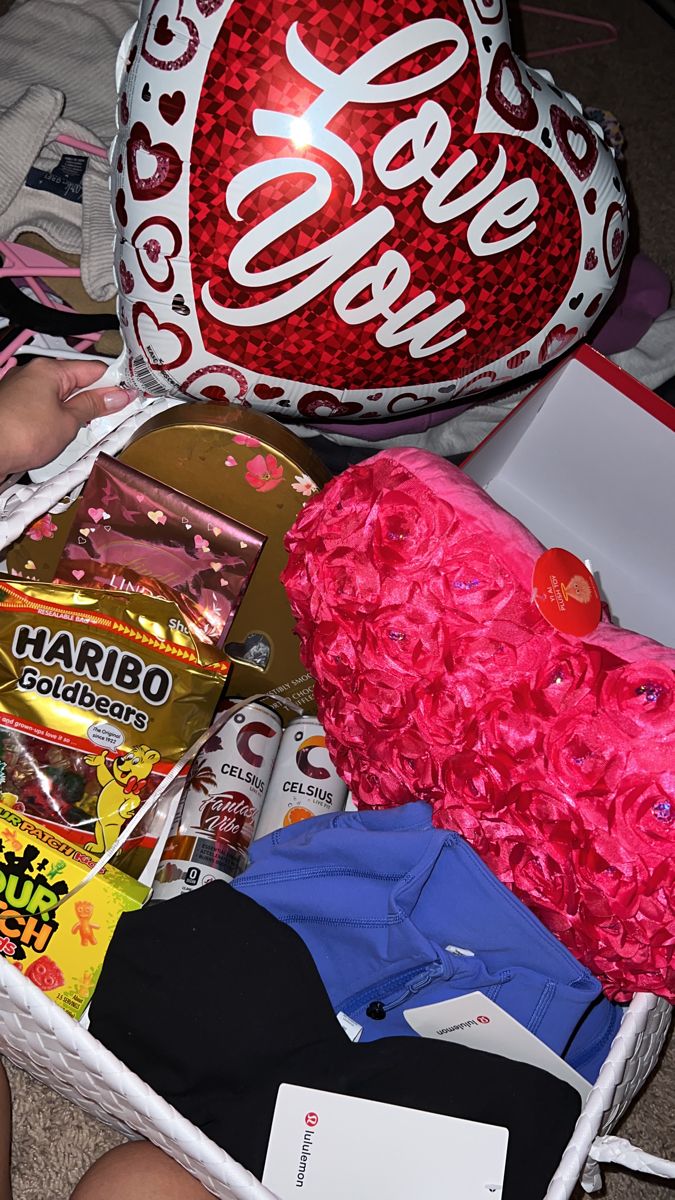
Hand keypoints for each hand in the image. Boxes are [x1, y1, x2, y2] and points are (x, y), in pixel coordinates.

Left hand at [0, 358, 134, 479]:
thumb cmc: (20, 434)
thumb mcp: (68, 422)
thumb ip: (93, 407)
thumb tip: (117, 396)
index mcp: (49, 370)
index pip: (94, 370)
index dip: (115, 383)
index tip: (131, 395)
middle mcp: (33, 374)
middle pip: (76, 383)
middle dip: (94, 401)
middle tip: (112, 419)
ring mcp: (21, 391)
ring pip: (60, 399)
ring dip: (74, 415)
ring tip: (83, 432)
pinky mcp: (14, 409)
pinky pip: (44, 410)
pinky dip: (56, 422)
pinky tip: (60, 438)